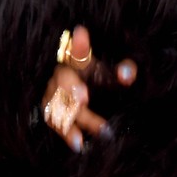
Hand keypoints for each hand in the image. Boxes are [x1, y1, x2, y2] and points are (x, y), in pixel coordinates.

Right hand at [41, 25, 136, 151]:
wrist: (86, 98)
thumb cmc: (102, 81)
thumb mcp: (114, 75)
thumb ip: (125, 71)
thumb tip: (126, 73)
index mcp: (80, 62)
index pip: (79, 51)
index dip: (79, 44)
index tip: (81, 32)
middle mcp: (63, 74)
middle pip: (63, 79)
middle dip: (71, 88)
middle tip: (84, 99)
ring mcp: (53, 92)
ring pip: (58, 104)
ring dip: (74, 118)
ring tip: (92, 131)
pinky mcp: (49, 109)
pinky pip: (54, 121)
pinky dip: (65, 132)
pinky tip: (78, 143)